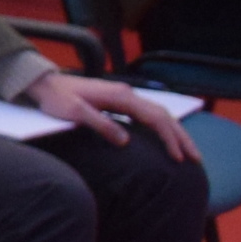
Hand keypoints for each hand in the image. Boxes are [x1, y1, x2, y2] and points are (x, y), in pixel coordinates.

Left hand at [28, 69, 192, 156]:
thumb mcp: (75, 113)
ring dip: (174, 132)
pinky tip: (166, 139)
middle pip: (163, 115)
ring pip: (158, 114)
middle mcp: (127, 94)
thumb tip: (126, 141)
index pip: (154, 118)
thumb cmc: (56, 98)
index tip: (178, 158)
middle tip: (196, 158)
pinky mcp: (119, 101)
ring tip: (188, 152)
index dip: (169, 139)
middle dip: (181, 137)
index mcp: (120, 96)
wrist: (44, 83)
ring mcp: (124, 96)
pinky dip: (162, 127)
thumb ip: (100, 125)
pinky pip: (148, 114)